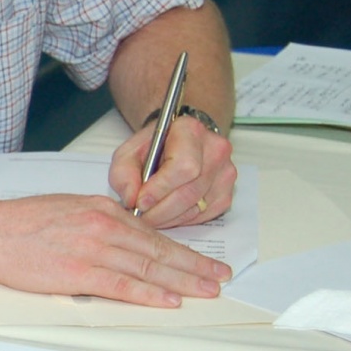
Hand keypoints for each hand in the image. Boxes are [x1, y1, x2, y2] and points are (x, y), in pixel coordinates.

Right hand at [0, 193, 229, 305]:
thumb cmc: (16, 225)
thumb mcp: (64, 211)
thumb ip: (95, 223)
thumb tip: (117, 241)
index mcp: (100, 208)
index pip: (152, 233)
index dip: (183, 250)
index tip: (203, 261)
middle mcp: (103, 225)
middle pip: (159, 250)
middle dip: (195, 266)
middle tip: (220, 278)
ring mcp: (92, 249)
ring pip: (149, 267)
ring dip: (183, 281)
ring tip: (206, 291)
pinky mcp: (78, 272)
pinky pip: (123, 285)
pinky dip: (150, 293)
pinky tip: (168, 300)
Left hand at [107, 116, 236, 227]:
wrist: (175, 144)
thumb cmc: (153, 147)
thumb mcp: (128, 153)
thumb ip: (123, 174)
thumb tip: (132, 198)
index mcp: (191, 130)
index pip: (183, 167)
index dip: (160, 189)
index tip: (140, 202)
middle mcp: (215, 149)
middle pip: (189, 191)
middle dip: (160, 210)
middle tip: (140, 216)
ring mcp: (225, 172)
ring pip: (196, 207)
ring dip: (168, 218)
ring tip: (149, 215)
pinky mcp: (227, 193)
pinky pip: (203, 216)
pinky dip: (181, 220)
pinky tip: (166, 213)